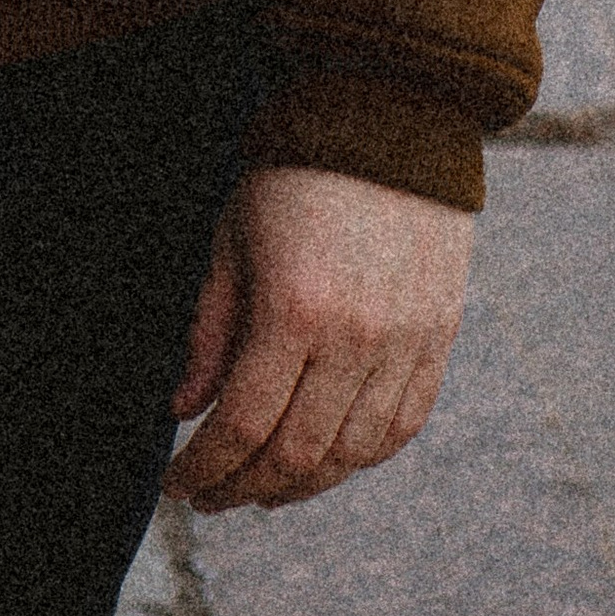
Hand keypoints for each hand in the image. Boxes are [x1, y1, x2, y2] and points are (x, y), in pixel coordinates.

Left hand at [164, 165, 472, 510]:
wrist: (389, 120)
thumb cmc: (292, 175)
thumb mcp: (230, 239)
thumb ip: (209, 330)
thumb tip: (183, 408)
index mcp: (294, 310)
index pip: (244, 425)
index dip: (205, 467)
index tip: (177, 483)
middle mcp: (356, 340)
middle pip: (297, 454)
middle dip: (244, 487)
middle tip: (210, 495)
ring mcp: (405, 346)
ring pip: (352, 455)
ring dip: (302, 486)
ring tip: (261, 488)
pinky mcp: (437, 342)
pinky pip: (400, 429)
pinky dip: (358, 459)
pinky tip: (323, 461)